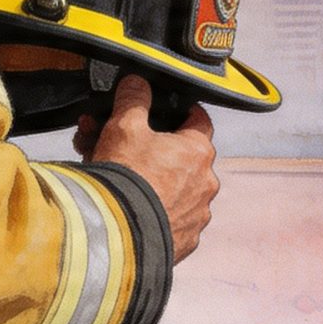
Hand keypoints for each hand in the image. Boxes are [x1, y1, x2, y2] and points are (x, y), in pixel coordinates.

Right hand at [74, 75, 217, 261]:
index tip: (165, 110)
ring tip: (116, 178)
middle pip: (179, 155)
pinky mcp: (183, 241)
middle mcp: (205, 184)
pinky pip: (169, 217)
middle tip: (119, 146)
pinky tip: (126, 205)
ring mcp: (196, 216)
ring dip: (149, 179)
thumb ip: (133, 99)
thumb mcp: (124, 126)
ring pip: (172, 188)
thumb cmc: (126, 177)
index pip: (199, 119)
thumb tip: (136, 82)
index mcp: (198, 152)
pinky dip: (151, 209)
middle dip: (148, 147)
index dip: (180, 111)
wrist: (117, 237)